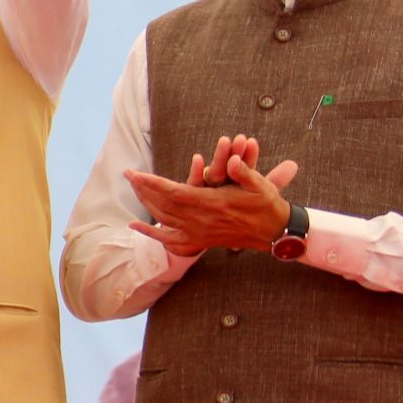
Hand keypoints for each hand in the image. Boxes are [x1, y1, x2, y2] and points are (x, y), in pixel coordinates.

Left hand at [125, 141, 300, 257]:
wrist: (274, 233)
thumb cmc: (267, 204)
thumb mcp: (260, 185)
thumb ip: (245, 172)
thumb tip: (232, 161)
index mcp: (213, 204)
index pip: (175, 192)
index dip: (153, 183)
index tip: (136, 174)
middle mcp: (202, 220)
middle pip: (164, 205)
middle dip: (144, 189)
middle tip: (128, 174)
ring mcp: (200, 233)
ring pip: (164, 218)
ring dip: (146, 202)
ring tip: (134, 188)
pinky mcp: (200, 241)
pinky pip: (170, 239)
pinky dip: (151, 233)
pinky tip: (135, 226)